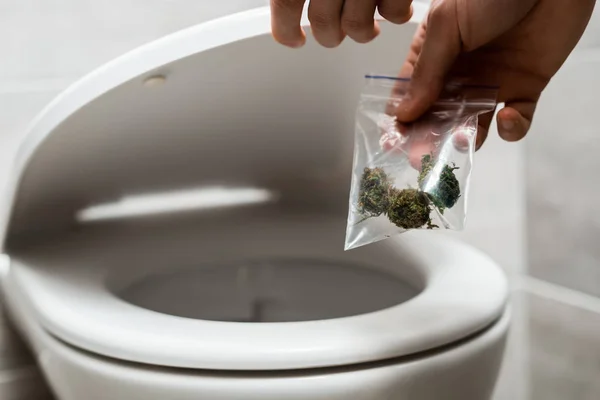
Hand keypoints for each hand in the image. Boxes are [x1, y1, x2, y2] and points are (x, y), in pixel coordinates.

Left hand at [270, 0, 412, 47]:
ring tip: (368, 23)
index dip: (285, 28)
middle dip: (328, 35)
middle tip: (333, 32)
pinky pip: (393, 12)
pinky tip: (392, 4)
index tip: (292, 39)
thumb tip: (286, 10)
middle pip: (323, 22)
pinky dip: (394, 13)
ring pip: (357, 25)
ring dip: (361, 30)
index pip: (286, 3)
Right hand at [395, 0, 595, 148]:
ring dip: (464, 140)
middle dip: (428, 138)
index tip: (393, 143)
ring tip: (459, 143)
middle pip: (437, 116)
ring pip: (472, 124)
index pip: (410, 95)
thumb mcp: (446, 25)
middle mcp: (459, 73)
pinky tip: (507, 117)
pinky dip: (513, 127)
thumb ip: (427, 71)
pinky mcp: (526, 89)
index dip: (401, 120)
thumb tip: (405, 113)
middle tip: (421, 159)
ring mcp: (491, 83)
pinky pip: (517, 121)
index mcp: (434, 55)